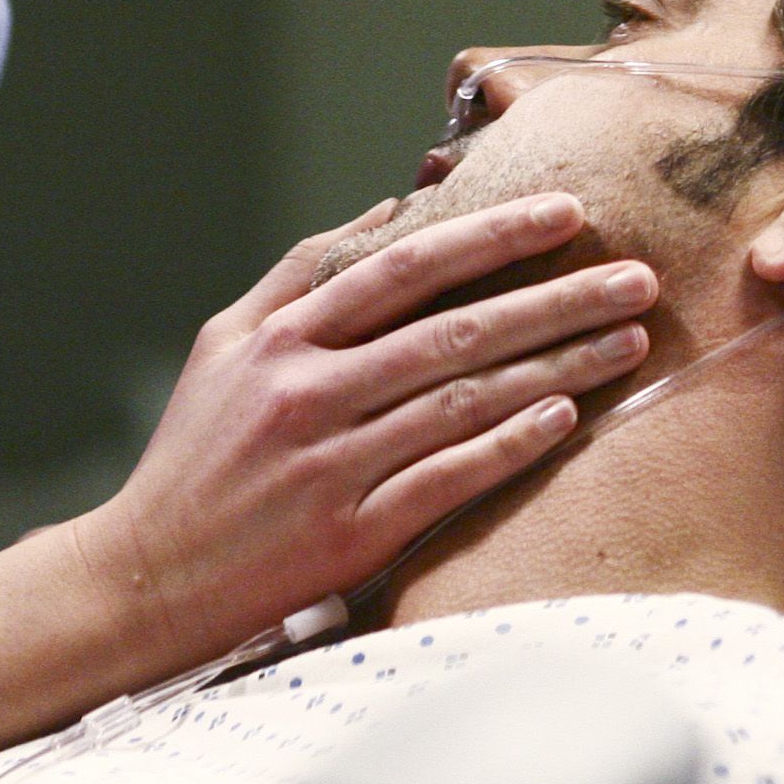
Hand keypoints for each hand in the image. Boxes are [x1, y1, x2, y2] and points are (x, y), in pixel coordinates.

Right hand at [70, 193, 656, 665]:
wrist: (148, 576)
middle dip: (555, 298)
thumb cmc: (195, 455)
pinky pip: (448, 480)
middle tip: (635, 276)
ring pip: (464, 402)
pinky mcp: (353, 535)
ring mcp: (333, 465)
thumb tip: (391, 207)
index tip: (564, 212)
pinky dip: (509, 446)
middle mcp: (308, 393)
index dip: (489, 235)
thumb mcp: (223, 343)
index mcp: (280, 339)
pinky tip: (567, 420)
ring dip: (556, 368)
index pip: (402, 268)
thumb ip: (300, 272)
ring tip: (628, 341)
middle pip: (453, 332)